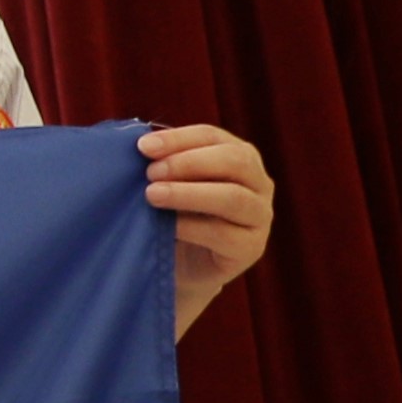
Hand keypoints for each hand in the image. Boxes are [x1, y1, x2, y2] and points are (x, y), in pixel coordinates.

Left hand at [141, 122, 277, 336]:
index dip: (178, 138)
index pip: (212, 136)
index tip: (143, 147)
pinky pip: (224, 234)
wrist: (179, 266)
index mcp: (238, 155)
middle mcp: (258, 182)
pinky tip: (168, 228)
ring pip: (232, 197)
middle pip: (234, 161)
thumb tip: (141, 146)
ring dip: (189, 193)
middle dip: (188, 162)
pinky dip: (192, 227)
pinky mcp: (251, 248)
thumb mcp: (168, 184)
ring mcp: (260, 216)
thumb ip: (162, 164)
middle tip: (151, 173)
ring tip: (153, 195)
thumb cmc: (172, 215)